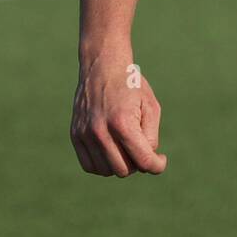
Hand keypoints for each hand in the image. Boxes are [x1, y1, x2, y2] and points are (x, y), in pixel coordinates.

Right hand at [71, 49, 167, 176]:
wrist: (102, 66)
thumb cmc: (131, 86)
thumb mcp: (151, 107)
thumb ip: (151, 137)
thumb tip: (145, 162)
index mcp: (123, 123)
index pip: (143, 160)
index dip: (157, 165)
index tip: (161, 160)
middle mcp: (100, 132)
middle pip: (124, 170)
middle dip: (138, 163)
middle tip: (142, 148)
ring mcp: (85, 135)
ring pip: (106, 171)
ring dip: (121, 164)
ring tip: (127, 147)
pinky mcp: (75, 135)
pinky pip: (89, 165)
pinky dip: (103, 165)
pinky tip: (113, 151)